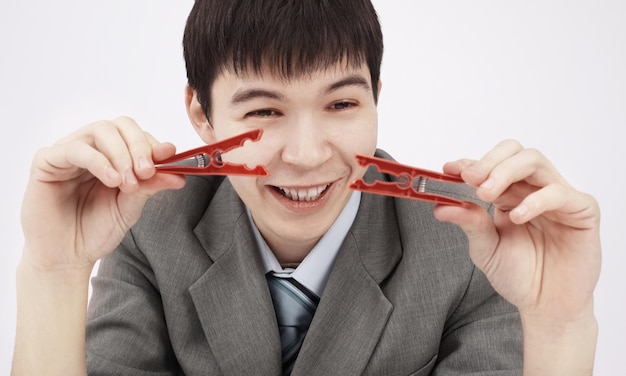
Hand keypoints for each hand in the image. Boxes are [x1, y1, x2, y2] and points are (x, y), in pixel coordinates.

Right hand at [21, 116, 184, 271]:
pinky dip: (98, 161)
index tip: (169, 159)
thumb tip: (179, 173)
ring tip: (127, 183)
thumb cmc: (95, 230)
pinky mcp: (46, 161)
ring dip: (121, 154)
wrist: (67, 256)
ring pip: (100, 131)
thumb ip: (151, 185)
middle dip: (139, 146)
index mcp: (113, 156)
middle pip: (120, 125)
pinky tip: (110, 180)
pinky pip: (74, 149)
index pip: (136, 134)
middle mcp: (92, 149)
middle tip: (147, 171)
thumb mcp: (131, 206)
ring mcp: (68, 152)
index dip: (153, 144)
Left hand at [433, 139, 600, 321]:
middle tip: (470, 179)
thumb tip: (442, 207)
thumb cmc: (520, 276)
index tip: (449, 170)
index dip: (470, 163)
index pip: (491, 166)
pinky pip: (559, 192)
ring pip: (535, 162)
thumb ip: (469, 223)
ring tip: (486, 194)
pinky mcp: (581, 210)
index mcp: (509, 195)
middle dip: (489, 162)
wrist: (546, 306)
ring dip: (506, 172)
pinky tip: (517, 216)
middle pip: (515, 153)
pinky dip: (535, 200)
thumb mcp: (485, 248)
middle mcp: (532, 190)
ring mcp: (557, 197)